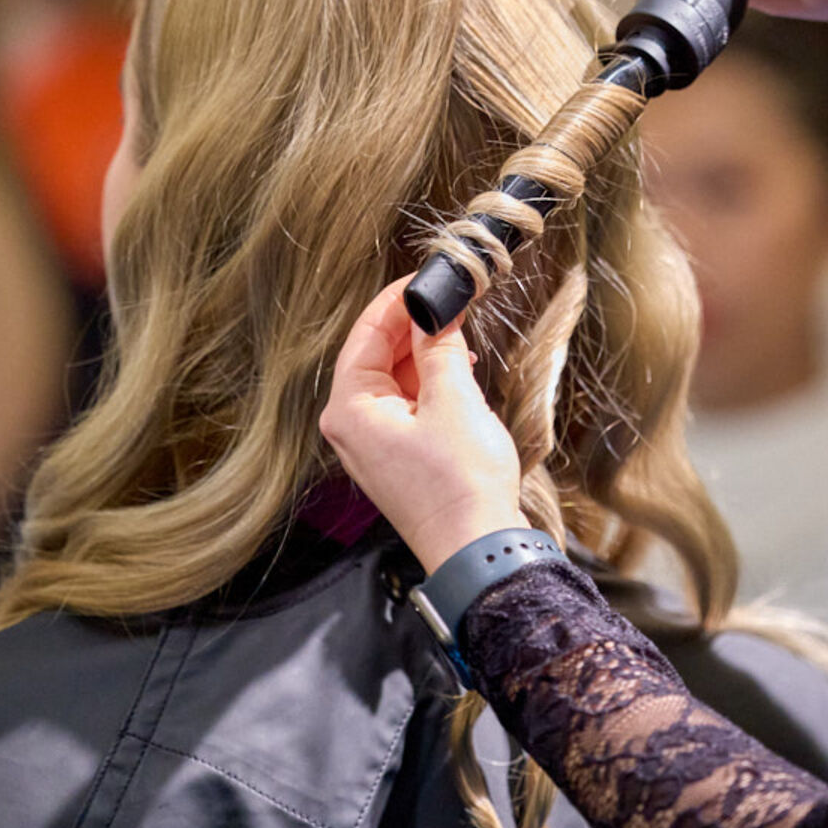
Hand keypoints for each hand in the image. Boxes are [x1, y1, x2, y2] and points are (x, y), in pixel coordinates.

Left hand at [320, 277, 527, 572]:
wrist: (479, 549)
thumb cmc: (461, 484)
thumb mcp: (454, 399)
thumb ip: (439, 347)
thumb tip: (432, 310)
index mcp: (349, 409)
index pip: (366, 334)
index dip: (398, 300)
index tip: (428, 278)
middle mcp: (349, 426)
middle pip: (376, 355)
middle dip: (414, 326)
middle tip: (451, 298)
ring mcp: (370, 444)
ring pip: (393, 378)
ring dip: (425, 353)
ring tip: (460, 333)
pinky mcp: (394, 457)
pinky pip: (405, 404)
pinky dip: (429, 383)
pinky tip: (458, 371)